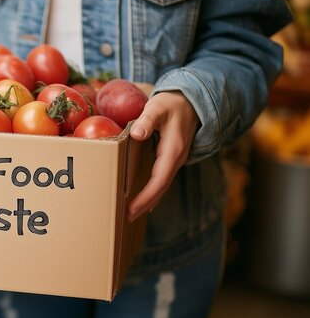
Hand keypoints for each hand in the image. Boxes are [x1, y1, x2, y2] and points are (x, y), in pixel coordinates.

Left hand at [128, 91, 199, 221]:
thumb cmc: (171, 103)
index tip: (132, 209)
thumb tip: (137, 134)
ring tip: (132, 212)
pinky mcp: (172, 158)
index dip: (146, 196)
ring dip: (149, 200)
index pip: (159, 179)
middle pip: (161, 187)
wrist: (191, 100)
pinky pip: (163, 178)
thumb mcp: (158, 107)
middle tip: (127, 217)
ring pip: (163, 185)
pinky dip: (153, 190)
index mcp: (173, 150)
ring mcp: (176, 159)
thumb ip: (147, 119)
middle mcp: (177, 158)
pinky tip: (144, 198)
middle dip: (145, 204)